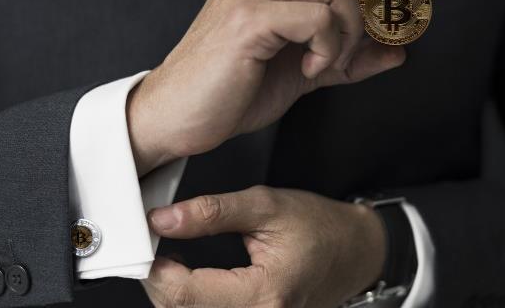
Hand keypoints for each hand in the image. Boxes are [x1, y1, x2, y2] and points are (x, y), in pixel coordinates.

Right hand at [127, 0, 411, 174]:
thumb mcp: (303, 71)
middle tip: (381, 10)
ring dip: (349, 30)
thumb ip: (348, 57)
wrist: (177, 118)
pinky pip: (317, 18)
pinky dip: (328, 48)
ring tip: (327, 61)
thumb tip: (395, 52)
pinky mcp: (247, 21)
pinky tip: (309, 69)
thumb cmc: (229, 90)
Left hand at [141, 186, 386, 307]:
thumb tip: (163, 220)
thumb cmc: (321, 227)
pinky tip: (193, 281)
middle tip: (158, 246)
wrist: (356, 250)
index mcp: (264, 293)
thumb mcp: (266, 206)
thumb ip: (211, 212)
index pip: (185, 294)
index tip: (148, 242)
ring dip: (176, 292)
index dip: (155, 270)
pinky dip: (194, 299)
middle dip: (161, 280)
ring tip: (174, 260)